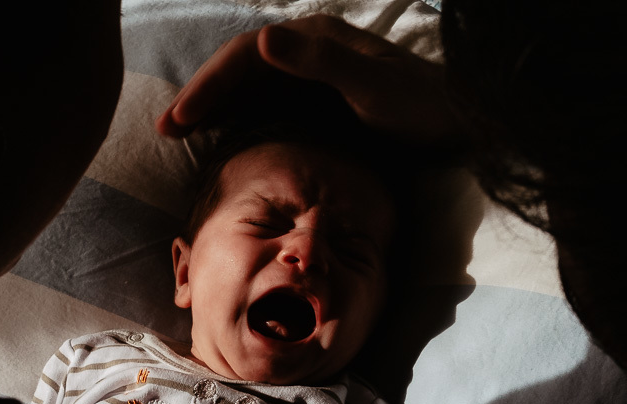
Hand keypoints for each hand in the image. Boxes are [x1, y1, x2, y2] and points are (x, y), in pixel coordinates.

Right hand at [156, 14, 463, 147]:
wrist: (460, 122)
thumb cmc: (420, 108)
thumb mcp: (370, 87)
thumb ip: (320, 64)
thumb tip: (263, 42)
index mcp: (315, 39)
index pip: (245, 55)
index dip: (208, 85)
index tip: (181, 118)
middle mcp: (310, 51)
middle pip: (241, 68)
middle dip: (202, 96)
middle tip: (166, 130)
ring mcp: (316, 75)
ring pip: (251, 86)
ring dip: (216, 108)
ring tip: (183, 136)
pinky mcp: (323, 99)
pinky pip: (270, 104)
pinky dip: (242, 119)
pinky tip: (227, 141)